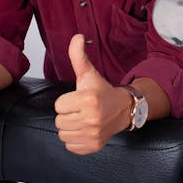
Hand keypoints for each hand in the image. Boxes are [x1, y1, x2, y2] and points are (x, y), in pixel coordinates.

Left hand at [54, 34, 131, 153]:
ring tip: (83, 119)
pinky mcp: (93, 146)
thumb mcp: (89, 74)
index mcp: (88, 100)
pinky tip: (85, 130)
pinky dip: (75, 139)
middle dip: (68, 115)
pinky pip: (70, 145)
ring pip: (63, 134)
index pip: (58, 106)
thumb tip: (77, 36)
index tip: (79, 99)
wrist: (124, 109)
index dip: (67, 101)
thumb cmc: (103, 92)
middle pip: (59, 121)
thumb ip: (78, 56)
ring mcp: (93, 134)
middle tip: (82, 110)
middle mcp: (91, 119)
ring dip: (71, 127)